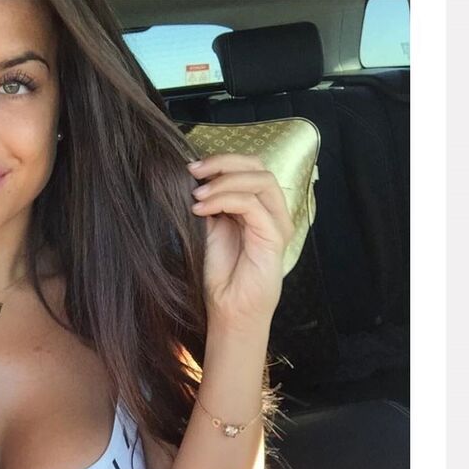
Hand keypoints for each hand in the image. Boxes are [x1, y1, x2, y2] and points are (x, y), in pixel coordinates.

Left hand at [188, 154, 294, 334]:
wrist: (228, 308)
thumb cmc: (219, 273)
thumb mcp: (209, 228)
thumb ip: (208, 202)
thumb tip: (192, 177)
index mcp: (258, 206)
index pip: (249, 166)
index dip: (222, 160)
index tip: (191, 167)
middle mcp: (272, 211)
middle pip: (258, 165)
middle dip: (223, 162)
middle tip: (194, 171)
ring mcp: (277, 223)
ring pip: (260, 180)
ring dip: (224, 181)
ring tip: (197, 195)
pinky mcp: (274, 237)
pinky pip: (253, 206)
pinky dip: (225, 200)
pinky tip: (202, 209)